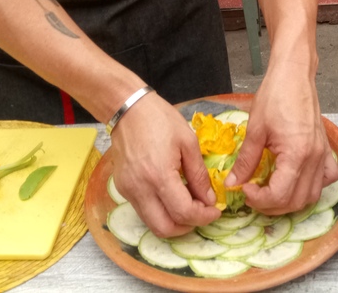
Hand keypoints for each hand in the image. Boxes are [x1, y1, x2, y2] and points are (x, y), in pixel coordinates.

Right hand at [109, 93, 221, 237]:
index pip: (183, 212)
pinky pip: (143, 211)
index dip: (203, 217)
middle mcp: (140, 189)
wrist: (128, 109)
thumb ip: (199, 175)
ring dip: (173, 221)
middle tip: (202, 213)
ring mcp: (128, 191)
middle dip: (187, 227)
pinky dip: (161, 211)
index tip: (215, 211)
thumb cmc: (160, 120)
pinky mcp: (122, 189)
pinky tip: (172, 195)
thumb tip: (208, 200)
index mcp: (159, 176)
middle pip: (165, 229)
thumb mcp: (188, 142)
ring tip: (189, 204)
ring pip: (152, 224)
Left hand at [225, 71, 337, 214]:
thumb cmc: (276, 94)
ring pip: (312, 195)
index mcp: (297, 154)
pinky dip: (312, 186)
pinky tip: (297, 180)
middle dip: (272, 205)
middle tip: (253, 193)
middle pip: (296, 201)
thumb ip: (246, 161)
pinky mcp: (325, 149)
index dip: (259, 199)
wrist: (293, 74)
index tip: (245, 190)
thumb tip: (234, 182)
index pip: (280, 195)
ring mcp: (323, 154)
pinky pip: (326, 178)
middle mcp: (314, 158)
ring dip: (290, 201)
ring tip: (270, 190)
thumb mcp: (255, 129)